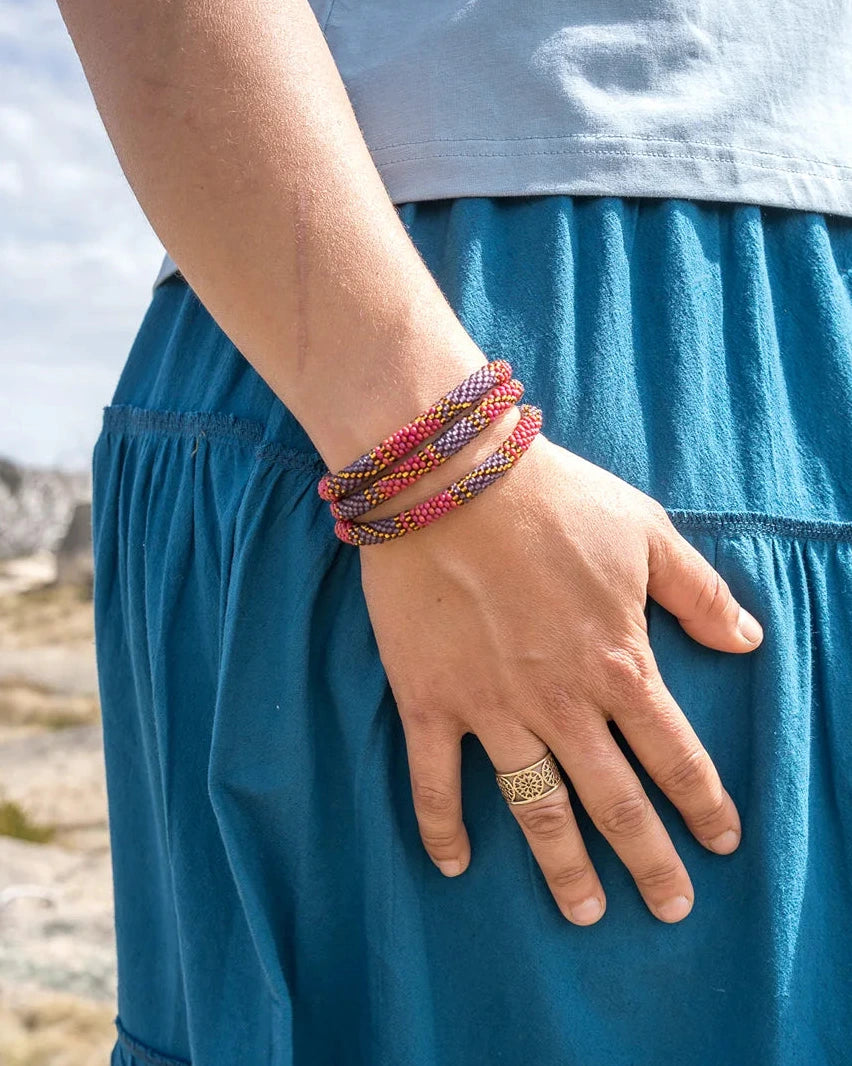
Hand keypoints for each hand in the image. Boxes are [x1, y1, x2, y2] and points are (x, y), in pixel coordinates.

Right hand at [359, 431, 762, 924]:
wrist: (451, 480)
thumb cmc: (553, 501)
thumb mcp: (646, 533)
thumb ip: (700, 593)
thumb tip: (748, 642)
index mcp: (619, 663)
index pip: (674, 753)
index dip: (703, 803)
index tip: (721, 842)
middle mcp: (561, 703)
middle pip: (616, 801)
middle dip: (650, 860)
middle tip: (671, 907)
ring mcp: (492, 709)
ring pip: (537, 809)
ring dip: (564, 867)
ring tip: (586, 913)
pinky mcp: (430, 701)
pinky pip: (435, 780)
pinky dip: (442, 827)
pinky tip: (454, 865)